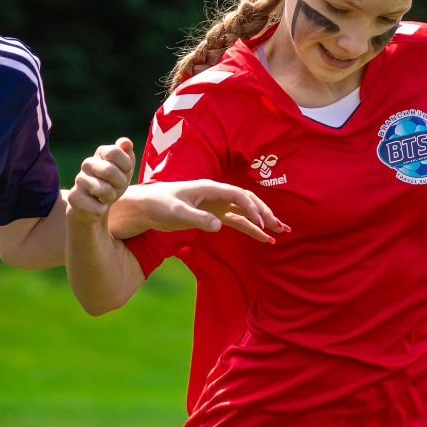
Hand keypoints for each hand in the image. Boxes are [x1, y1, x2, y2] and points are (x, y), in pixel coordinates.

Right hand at [66, 138, 134, 218]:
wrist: (96, 204)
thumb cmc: (113, 183)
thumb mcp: (125, 169)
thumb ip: (127, 154)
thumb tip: (126, 143)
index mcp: (100, 153)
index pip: (114, 151)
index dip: (126, 165)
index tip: (125, 171)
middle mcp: (87, 164)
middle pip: (108, 170)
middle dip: (120, 183)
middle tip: (117, 186)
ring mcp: (79, 180)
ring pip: (104, 190)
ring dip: (111, 197)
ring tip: (106, 196)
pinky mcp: (74, 197)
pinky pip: (97, 207)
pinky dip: (102, 209)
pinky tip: (97, 206)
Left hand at [113, 181, 289, 243]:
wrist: (145, 207)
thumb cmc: (158, 204)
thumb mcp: (176, 212)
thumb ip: (197, 218)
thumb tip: (219, 226)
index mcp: (210, 188)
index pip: (238, 195)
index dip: (252, 208)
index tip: (261, 223)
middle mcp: (216, 195)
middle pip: (247, 203)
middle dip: (265, 214)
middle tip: (280, 228)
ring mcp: (215, 206)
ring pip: (244, 213)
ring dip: (261, 223)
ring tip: (278, 234)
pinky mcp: (211, 216)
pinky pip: (235, 222)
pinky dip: (249, 229)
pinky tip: (261, 238)